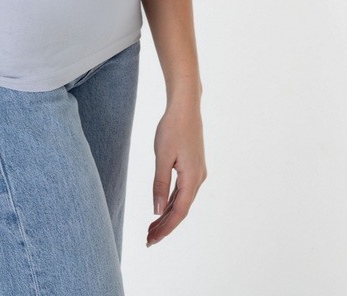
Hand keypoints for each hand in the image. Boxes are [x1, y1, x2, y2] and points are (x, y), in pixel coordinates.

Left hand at [146, 95, 206, 246]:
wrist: (185, 106)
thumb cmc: (172, 128)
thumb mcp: (162, 156)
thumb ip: (160, 184)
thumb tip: (157, 211)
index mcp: (192, 178)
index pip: (178, 212)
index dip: (165, 228)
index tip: (152, 240)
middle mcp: (198, 179)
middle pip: (181, 209)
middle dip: (164, 226)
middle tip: (148, 240)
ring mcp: (197, 173)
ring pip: (181, 201)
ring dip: (167, 215)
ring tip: (151, 228)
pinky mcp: (193, 166)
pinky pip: (182, 191)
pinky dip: (171, 201)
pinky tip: (161, 208)